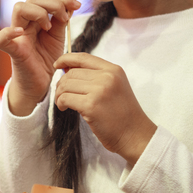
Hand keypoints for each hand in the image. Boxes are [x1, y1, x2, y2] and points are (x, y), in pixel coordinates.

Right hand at [0, 0, 79, 115]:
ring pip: (19, 8)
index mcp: (34, 19)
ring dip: (39, 12)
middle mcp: (24, 24)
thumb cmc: (46, 59)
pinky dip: (8, 33)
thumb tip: (71, 4)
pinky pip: (0, 40)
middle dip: (53, 3)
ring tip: (50, 27)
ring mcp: (17, 36)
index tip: (76, 5)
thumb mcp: (58, 37)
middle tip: (65, 18)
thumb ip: (61, 20)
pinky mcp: (13, 52)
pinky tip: (21, 32)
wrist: (40, 84)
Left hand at [53, 52, 156, 166]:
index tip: (57, 65)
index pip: (83, 57)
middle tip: (61, 95)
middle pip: (72, 73)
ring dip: (59, 95)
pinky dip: (60, 103)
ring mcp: (99, 90)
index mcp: (113, 70)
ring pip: (66, 85)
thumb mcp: (115, 87)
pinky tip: (64, 108)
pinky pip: (65, 98)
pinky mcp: (91, 105)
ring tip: (62, 103)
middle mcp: (107, 77)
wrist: (134, 135)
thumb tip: (68, 70)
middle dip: (61, 84)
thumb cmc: (122, 115)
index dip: (66, 59)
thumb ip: (96, 77)